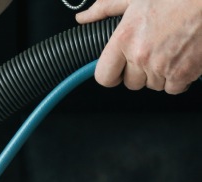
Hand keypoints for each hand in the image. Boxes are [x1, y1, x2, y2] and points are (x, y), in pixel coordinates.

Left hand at [76, 0, 201, 93]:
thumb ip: (106, 8)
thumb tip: (84, 17)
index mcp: (124, 38)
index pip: (104, 76)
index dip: (111, 75)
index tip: (117, 70)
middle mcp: (140, 55)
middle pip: (131, 83)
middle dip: (140, 72)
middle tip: (152, 52)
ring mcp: (161, 66)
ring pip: (153, 85)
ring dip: (160, 74)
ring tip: (170, 51)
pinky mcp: (183, 73)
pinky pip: (173, 89)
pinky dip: (178, 79)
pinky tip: (182, 60)